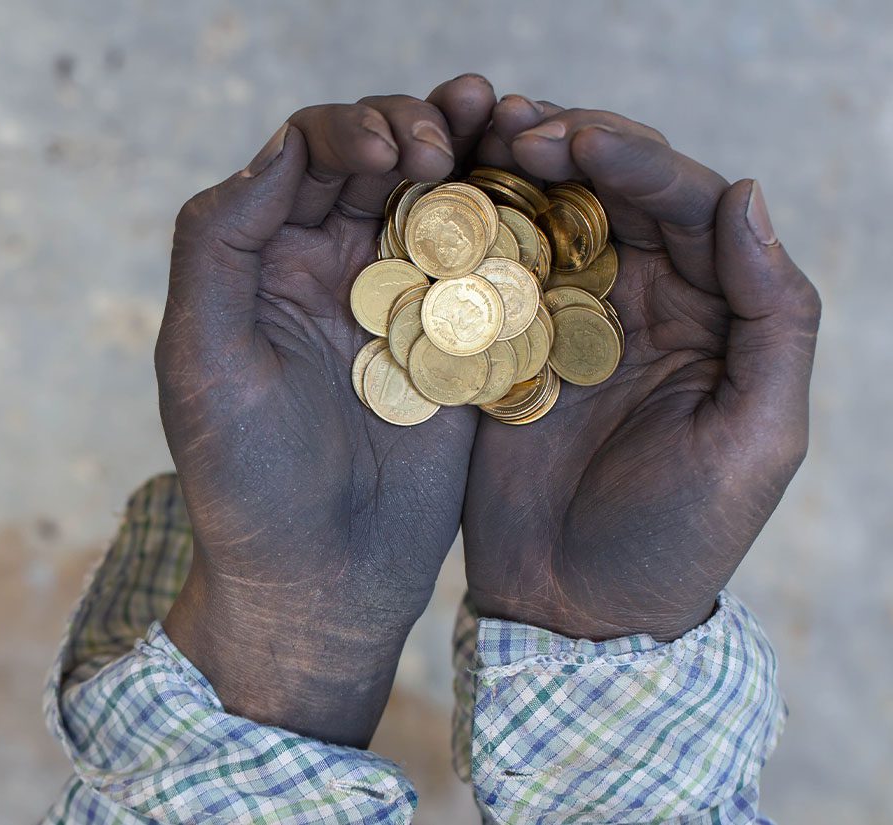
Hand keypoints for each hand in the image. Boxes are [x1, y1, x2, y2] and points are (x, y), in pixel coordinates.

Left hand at [157, 76, 495, 745]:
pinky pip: (491, 265)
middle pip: (380, 159)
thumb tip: (278, 148)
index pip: (304, 155)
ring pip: (440, 200)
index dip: (347, 132)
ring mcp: (402, 304)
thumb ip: (218, 244)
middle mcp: (332, 268)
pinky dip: (513, 223)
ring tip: (503, 119)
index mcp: (263, 261)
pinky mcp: (460, 347)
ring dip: (471, 153)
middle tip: (441, 148)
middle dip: (414, 130)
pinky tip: (537, 194)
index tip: (388, 154)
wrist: (319, 581)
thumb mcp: (203, 361)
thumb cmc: (242, 481)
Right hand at [462, 98, 820, 640]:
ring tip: (477, 140)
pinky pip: (490, 271)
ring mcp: (564, 321)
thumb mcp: (758, 438)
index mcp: (710, 312)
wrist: (575, 609)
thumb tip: (746, 197)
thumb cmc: (679, 539)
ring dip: (516, 172)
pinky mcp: (502, 348)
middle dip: (570, 147)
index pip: (687, 205)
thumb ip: (773, 318)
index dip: (637, 163)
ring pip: (548, 217)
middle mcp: (640, 301)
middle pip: (612, 193)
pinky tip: (442, 200)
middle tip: (516, 129)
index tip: (578, 145)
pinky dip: (470, 229)